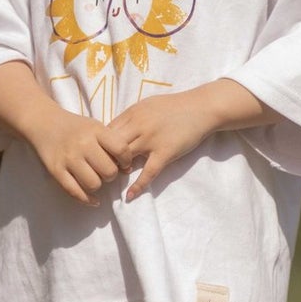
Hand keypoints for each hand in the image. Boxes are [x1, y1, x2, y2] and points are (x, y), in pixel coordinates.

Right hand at [26, 103, 126, 206]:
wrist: (44, 123)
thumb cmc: (75, 127)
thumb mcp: (95, 126)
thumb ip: (111, 143)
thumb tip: (127, 168)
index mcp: (95, 131)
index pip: (121, 149)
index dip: (126, 161)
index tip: (123, 164)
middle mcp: (82, 144)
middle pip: (109, 171)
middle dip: (111, 175)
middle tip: (106, 171)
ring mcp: (68, 158)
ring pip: (94, 184)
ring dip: (98, 185)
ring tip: (95, 179)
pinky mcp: (56, 171)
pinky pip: (75, 192)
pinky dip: (87, 199)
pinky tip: (93, 199)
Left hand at [106, 88, 223, 200]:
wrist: (201, 107)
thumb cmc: (174, 106)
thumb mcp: (147, 105)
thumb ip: (130, 118)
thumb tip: (114, 131)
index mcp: (132, 113)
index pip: (106, 132)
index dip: (100, 145)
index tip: (99, 155)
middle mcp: (138, 126)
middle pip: (110, 145)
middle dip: (104, 158)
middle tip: (103, 168)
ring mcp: (151, 140)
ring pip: (125, 158)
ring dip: (118, 169)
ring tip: (115, 178)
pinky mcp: (165, 152)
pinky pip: (148, 172)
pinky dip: (138, 185)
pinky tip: (130, 196)